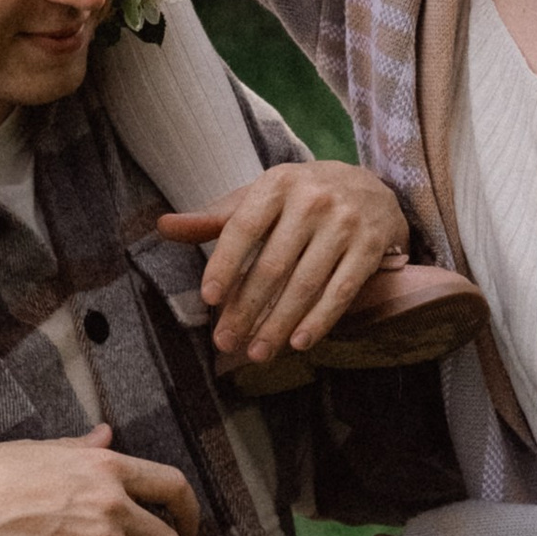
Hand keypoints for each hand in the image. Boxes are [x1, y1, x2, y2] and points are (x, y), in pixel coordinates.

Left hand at [158, 159, 409, 363]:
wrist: (372, 187)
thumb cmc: (302, 196)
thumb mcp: (261, 196)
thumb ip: (215, 217)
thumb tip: (164, 227)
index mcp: (278, 183)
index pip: (244, 227)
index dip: (225, 264)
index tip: (210, 300)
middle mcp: (313, 200)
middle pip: (273, 265)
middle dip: (247, 309)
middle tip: (225, 342)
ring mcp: (345, 224)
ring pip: (305, 284)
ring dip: (278, 324)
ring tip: (256, 352)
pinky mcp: (370, 248)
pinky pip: (341, 292)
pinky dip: (319, 320)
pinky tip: (298, 342)